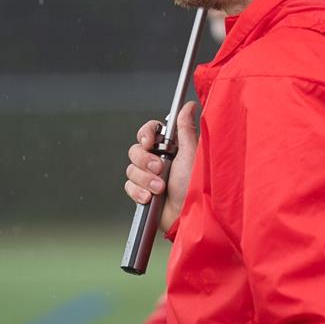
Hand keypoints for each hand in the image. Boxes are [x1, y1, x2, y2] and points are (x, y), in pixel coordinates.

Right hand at [123, 101, 198, 233]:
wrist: (187, 217)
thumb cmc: (195, 186)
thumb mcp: (191, 153)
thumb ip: (186, 128)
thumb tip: (189, 106)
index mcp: (171, 147)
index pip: (150, 131)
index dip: (146, 134)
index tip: (149, 142)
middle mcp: (159, 159)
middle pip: (136, 149)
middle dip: (145, 161)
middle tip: (159, 169)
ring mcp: (150, 177)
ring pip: (131, 168)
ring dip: (144, 179)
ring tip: (159, 189)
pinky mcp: (143, 192)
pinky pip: (129, 186)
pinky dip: (138, 192)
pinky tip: (149, 198)